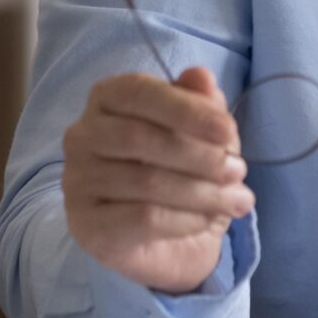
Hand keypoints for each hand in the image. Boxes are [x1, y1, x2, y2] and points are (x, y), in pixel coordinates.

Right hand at [61, 66, 253, 295]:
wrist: (160, 240)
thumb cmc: (177, 170)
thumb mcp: (199, 133)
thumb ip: (199, 103)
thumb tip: (201, 76)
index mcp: (107, 98)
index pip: (140, 93)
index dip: (186, 109)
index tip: (228, 130)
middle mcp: (82, 135)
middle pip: (141, 138)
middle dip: (201, 156)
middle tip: (239, 171)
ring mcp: (78, 181)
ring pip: (147, 181)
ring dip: (203, 192)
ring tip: (238, 199)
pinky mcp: (86, 224)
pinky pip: (143, 218)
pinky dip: (186, 218)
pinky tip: (208, 219)